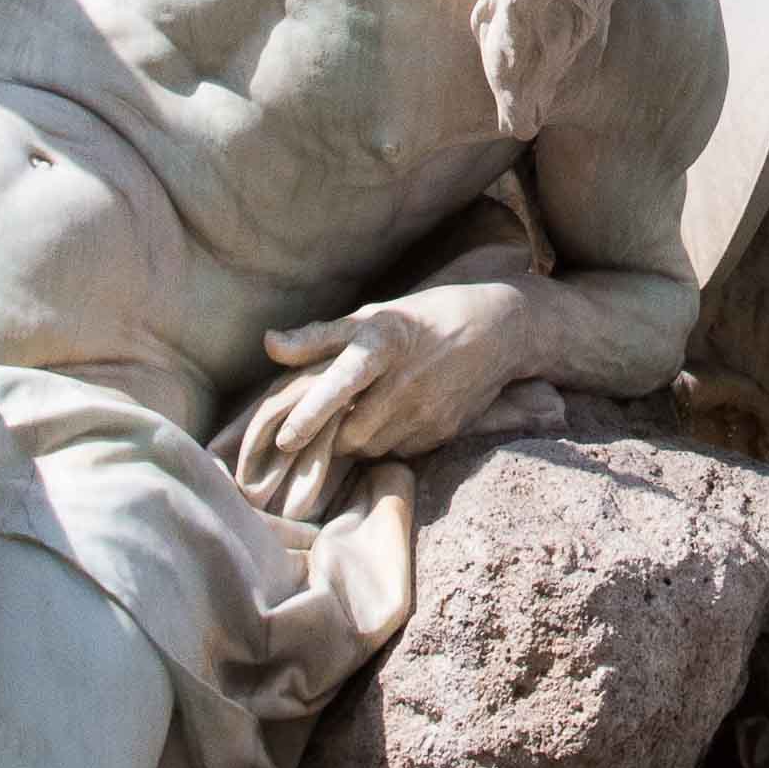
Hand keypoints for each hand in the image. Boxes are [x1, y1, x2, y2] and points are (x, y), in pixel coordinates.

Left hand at [229, 280, 543, 513]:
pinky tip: (393, 418)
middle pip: (351, 431)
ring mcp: (428, 411)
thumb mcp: (373, 315)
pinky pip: (400, 452)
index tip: (285, 438)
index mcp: (385, 342)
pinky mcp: (445, 432)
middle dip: (332, 433)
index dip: (312, 411)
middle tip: (325, 421)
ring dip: (358, 440)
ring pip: (372, 447)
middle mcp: (406, 380)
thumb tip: (268, 344)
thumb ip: (319, 337)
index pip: (343, 380)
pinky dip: (387, 442)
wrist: (499, 329)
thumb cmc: (424, 317)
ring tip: (361, 415)